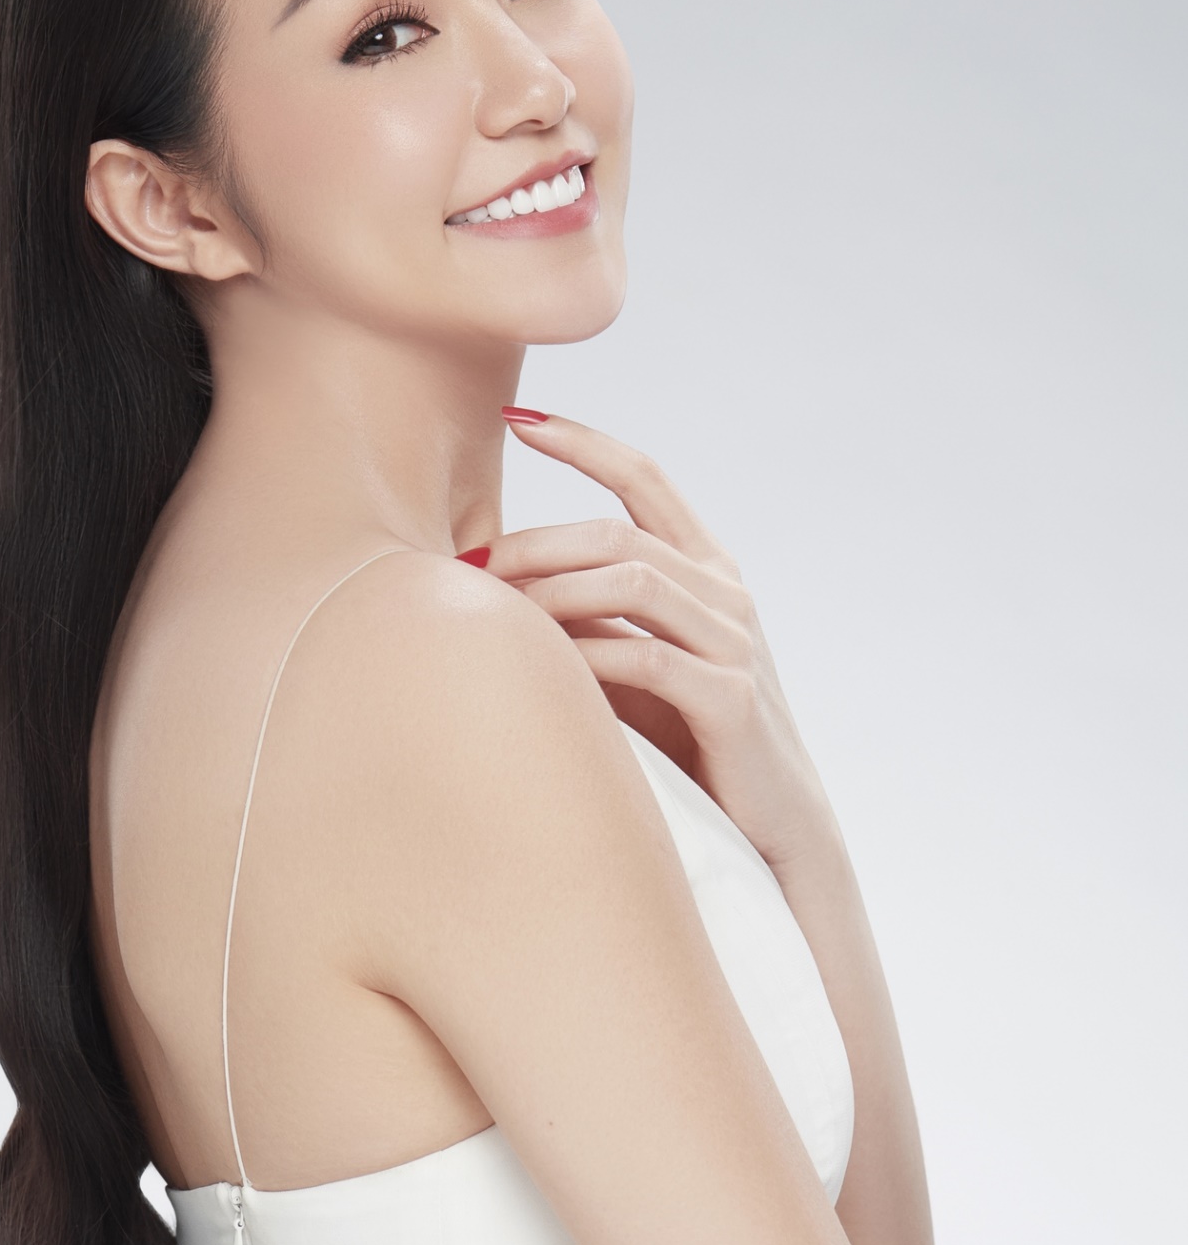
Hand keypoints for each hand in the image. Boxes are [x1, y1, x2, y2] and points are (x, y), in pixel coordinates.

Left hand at [482, 409, 838, 877]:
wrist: (772, 829)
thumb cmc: (689, 743)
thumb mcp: (634, 663)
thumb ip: (588, 616)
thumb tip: (486, 582)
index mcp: (706, 569)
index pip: (645, 477)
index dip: (582, 440)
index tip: (517, 415)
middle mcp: (725, 593)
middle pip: (618, 533)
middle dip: (536, 542)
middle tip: (472, 567)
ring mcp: (734, 642)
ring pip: (631, 580)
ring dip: (552, 592)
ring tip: (498, 615)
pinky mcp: (731, 698)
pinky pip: (646, 656)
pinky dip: (587, 655)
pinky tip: (547, 670)